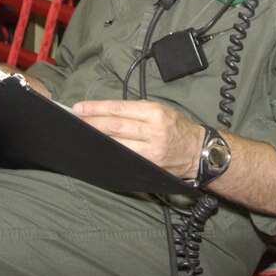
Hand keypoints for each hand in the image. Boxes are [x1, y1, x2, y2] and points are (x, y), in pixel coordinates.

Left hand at [72, 99, 203, 179]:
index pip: (119, 109)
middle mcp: (153, 131)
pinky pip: (125, 159)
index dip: (96, 109)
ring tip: (82, 135)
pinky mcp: (150, 166)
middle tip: (75, 121)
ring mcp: (151, 151)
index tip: (79, 108)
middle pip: (115, 127)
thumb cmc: (177, 127)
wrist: (199, 151)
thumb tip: (105, 112)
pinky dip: (110, 154)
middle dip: (92, 123)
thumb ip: (135, 111)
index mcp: (155, 113)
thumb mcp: (160, 110)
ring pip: (117, 145)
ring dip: (97, 140)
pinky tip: (98, 151)